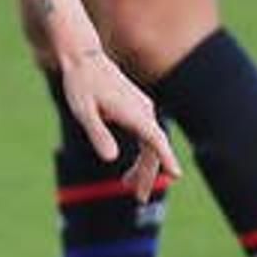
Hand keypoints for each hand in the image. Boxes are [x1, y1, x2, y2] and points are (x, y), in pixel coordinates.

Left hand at [56, 44, 179, 199]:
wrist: (82, 58)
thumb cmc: (81, 84)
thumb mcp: (83, 112)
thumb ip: (97, 133)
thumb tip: (111, 158)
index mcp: (133, 112)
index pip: (155, 139)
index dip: (167, 158)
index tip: (175, 175)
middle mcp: (142, 110)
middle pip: (153, 148)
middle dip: (149, 174)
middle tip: (140, 199)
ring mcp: (141, 109)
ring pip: (149, 145)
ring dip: (143, 167)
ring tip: (129, 187)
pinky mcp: (136, 109)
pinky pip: (145, 138)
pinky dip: (140, 155)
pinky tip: (129, 171)